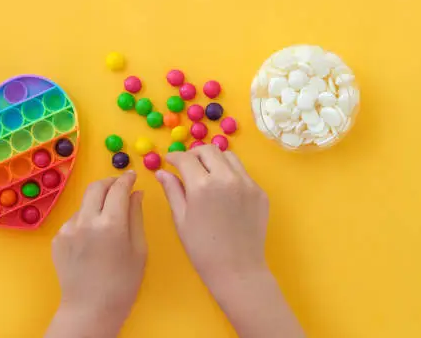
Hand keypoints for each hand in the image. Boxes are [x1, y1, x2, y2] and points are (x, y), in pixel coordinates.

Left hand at [46, 171, 146, 337]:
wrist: (90, 310)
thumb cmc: (122, 284)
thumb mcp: (139, 250)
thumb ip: (136, 216)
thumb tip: (136, 193)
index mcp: (111, 223)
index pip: (119, 188)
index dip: (127, 179)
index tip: (132, 176)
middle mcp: (86, 221)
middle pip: (96, 187)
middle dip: (109, 182)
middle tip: (119, 186)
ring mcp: (68, 229)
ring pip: (85, 204)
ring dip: (97, 203)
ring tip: (108, 220)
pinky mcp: (58, 239)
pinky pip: (74, 221)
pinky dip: (85, 221)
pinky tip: (93, 239)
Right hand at [156, 146, 304, 336]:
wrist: (237, 270)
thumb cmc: (202, 248)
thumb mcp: (181, 219)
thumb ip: (172, 190)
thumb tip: (161, 172)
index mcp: (202, 186)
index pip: (186, 158)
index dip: (174, 156)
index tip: (169, 160)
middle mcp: (226, 178)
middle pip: (209, 150)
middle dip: (194, 154)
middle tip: (186, 164)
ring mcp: (247, 183)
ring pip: (229, 156)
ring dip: (214, 159)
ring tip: (206, 173)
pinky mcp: (260, 192)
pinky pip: (243, 173)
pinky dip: (230, 173)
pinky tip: (223, 189)